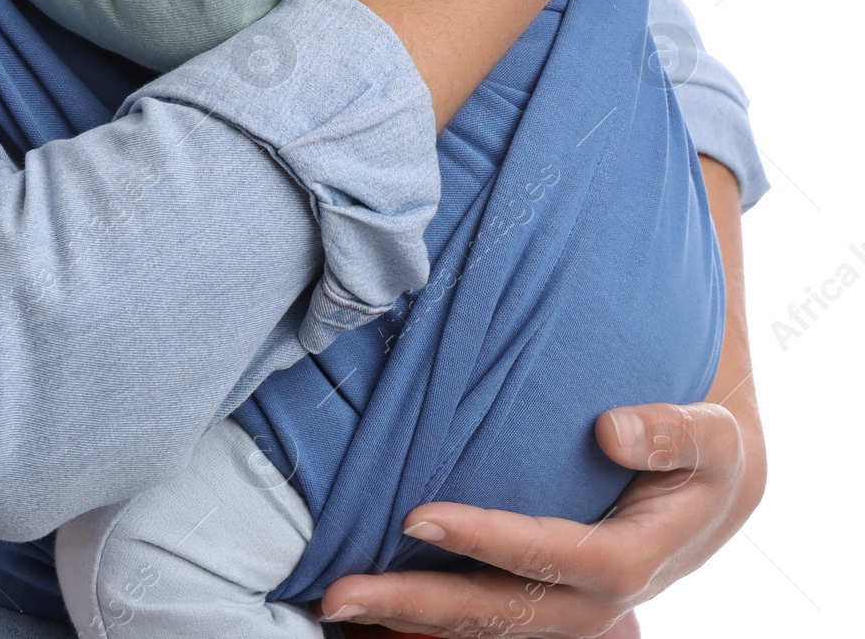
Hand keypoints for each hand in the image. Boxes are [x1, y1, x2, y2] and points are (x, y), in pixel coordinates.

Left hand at [320, 400, 757, 636]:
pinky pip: (482, 616)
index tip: (417, 516)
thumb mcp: (714, 436)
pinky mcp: (543, 598)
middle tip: (339, 592)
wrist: (716, 483)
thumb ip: (673, 433)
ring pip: (482, 625)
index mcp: (636, 559)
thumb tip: (612, 431)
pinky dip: (425, 616)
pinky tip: (370, 606)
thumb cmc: (708, 449)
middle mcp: (597, 601)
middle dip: (417, 606)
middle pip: (501, 613)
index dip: (487, 541)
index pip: (555, 559)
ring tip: (334, 603)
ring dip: (407, 618)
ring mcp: (567, 608)